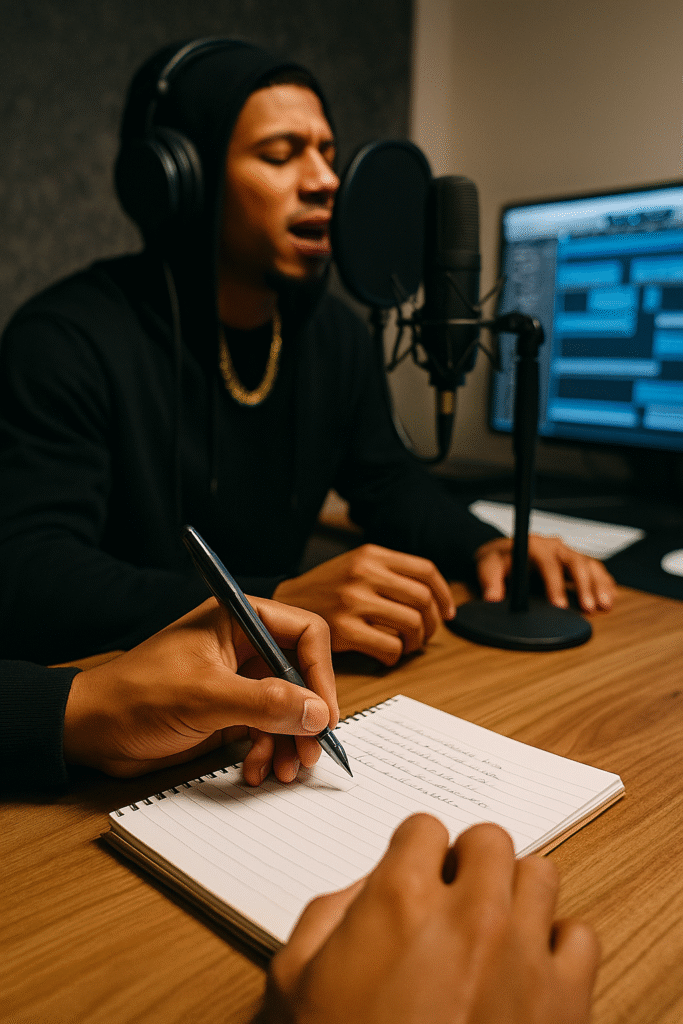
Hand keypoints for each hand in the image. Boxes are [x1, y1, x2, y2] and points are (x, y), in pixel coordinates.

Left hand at [62, 597, 337, 784]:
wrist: (91, 731)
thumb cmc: (136, 696)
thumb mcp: (205, 697)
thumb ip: (265, 702)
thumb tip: (316, 712)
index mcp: (238, 620)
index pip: (303, 633)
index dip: (319, 672)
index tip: (323, 713)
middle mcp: (242, 646)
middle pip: (300, 674)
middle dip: (307, 715)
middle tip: (310, 752)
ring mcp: (236, 680)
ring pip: (287, 707)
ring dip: (290, 740)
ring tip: (286, 770)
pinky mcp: (228, 711)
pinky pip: (266, 729)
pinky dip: (267, 751)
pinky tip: (254, 770)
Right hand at [259, 816, 598, 1023]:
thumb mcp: (296, 980)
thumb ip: (328, 914)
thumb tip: (366, 888)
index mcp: (401, 900)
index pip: (424, 827)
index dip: (414, 850)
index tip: (416, 872)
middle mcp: (468, 914)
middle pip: (489, 839)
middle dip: (468, 861)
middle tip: (455, 894)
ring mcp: (522, 954)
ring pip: (540, 874)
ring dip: (515, 893)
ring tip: (495, 925)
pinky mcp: (565, 1000)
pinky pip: (580, 936)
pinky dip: (559, 945)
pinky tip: (531, 966)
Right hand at [273, 544, 454, 665]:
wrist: (283, 603)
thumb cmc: (324, 589)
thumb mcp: (355, 565)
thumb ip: (388, 573)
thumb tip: (434, 596)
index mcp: (371, 555)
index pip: (426, 571)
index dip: (444, 594)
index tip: (447, 612)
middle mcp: (364, 573)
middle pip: (423, 600)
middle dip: (432, 624)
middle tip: (426, 635)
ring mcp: (353, 601)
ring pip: (411, 625)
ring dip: (416, 642)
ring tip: (406, 646)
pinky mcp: (343, 629)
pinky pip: (389, 647)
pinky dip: (395, 656)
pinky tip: (387, 655)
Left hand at [475, 534, 615, 612]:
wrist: (505, 552)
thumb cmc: (498, 559)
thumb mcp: (487, 566)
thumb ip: (489, 580)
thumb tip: (492, 598)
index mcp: (534, 546)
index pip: (548, 564)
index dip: (555, 584)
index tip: (559, 606)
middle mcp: (554, 547)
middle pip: (575, 562)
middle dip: (584, 586)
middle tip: (588, 608)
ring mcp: (568, 553)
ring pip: (589, 565)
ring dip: (599, 585)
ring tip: (605, 605)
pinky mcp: (576, 562)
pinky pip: (595, 569)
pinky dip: (604, 582)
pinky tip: (609, 598)